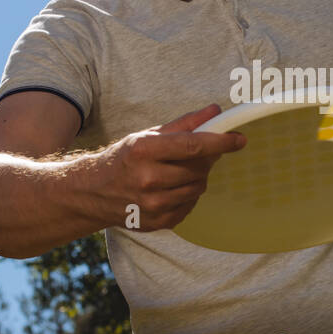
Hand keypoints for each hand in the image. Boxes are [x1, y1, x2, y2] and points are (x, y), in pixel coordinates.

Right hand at [97, 103, 246, 230]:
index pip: (192, 145)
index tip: (239, 139)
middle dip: (207, 158)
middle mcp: (147, 179)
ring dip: (198, 176)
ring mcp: (152, 204)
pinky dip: (188, 194)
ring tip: (180, 170)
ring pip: (198, 187)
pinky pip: (190, 205)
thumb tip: (215, 111)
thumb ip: (184, 124)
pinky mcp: (158, 222)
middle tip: (201, 152)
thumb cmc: (123, 159)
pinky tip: (172, 188)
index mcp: (143, 151)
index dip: (220, 142)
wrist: (93, 193)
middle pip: (199, 168)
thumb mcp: (148, 136)